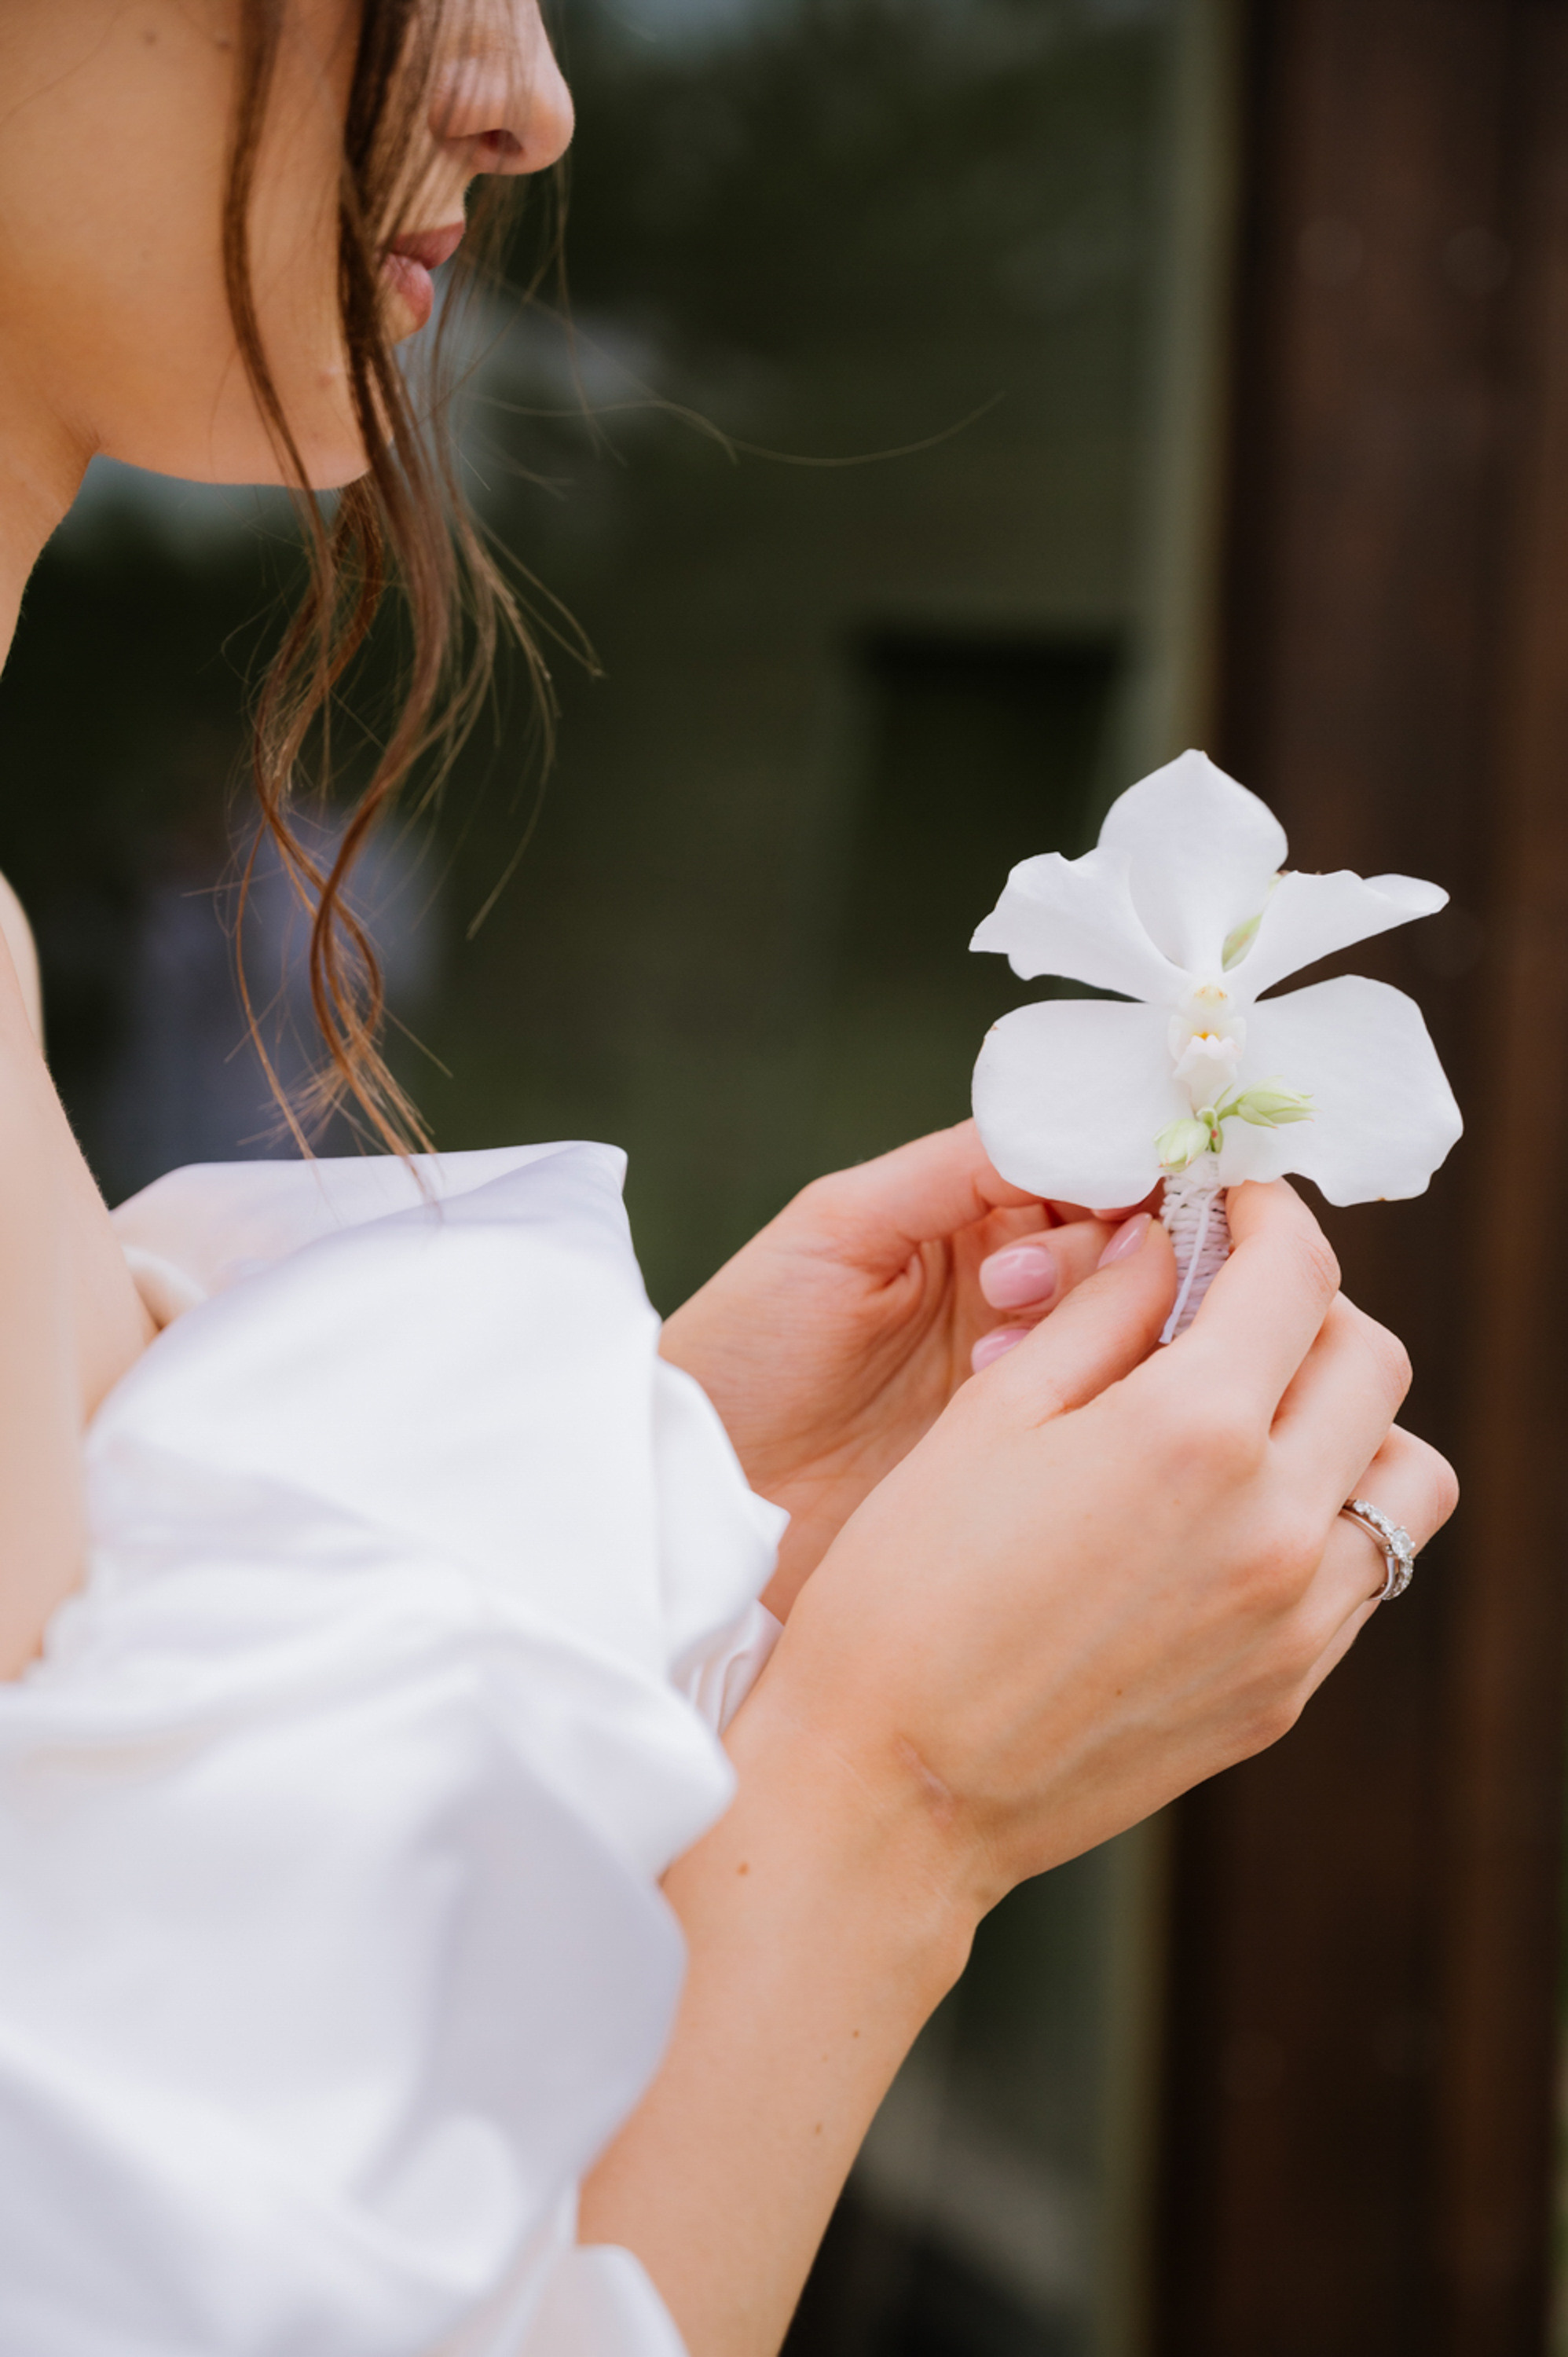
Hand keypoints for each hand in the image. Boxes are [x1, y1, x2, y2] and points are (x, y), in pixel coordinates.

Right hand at [585, 1181, 1457, 2356]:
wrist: (892, 1790)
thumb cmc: (907, 1593)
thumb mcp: (990, 1419)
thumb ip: (1101, 1315)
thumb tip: (1166, 1243)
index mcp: (1195, 1431)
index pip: (1295, 1274)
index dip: (1267, 1215)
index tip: (1232, 1207)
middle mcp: (1276, 1522)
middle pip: (1371, 1360)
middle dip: (1307, 1307)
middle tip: (1229, 1305)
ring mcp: (1295, 1620)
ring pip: (1404, 1475)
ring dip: (1348, 1420)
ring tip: (1252, 1419)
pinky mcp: (1285, 1692)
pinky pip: (1361, 1574)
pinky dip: (1327, 1518)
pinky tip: (1230, 1518)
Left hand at [659, 1120, 1140, 1613]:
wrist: (715, 1489)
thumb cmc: (749, 1349)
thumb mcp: (840, 1225)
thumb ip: (955, 1167)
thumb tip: (1067, 1130)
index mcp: (969, 1210)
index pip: (1083, 1161)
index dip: (1117, 1160)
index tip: (1129, 1177)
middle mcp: (1019, 1280)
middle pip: (1126, 1233)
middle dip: (1096, 1244)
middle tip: (1007, 1283)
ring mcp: (1037, 1363)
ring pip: (1133, 1311)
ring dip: (1086, 1314)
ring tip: (990, 1348)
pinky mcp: (1041, 1443)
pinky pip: (1113, 1394)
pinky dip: (1096, 1380)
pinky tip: (1022, 1391)